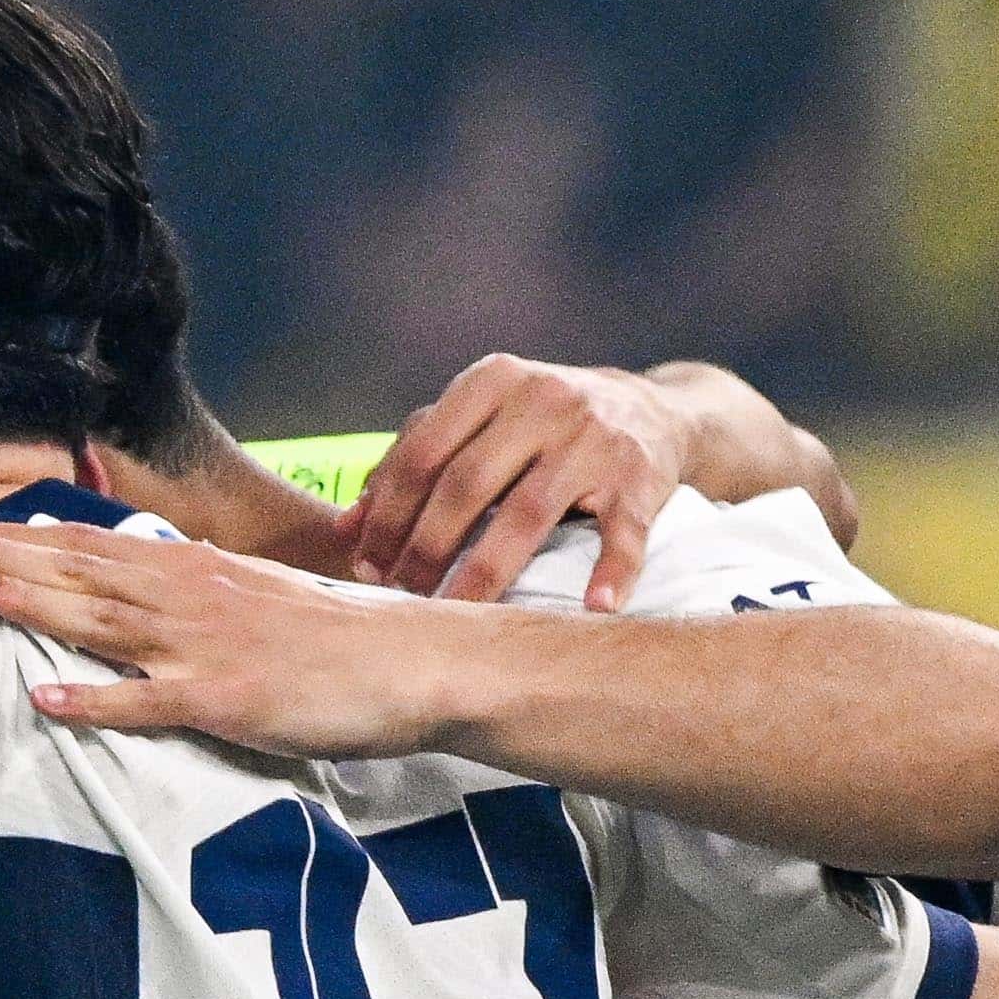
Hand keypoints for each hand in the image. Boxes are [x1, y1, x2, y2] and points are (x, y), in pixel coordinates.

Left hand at [0, 515, 485, 762]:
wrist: (416, 661)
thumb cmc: (338, 637)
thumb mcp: (258, 594)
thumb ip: (198, 586)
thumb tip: (149, 571)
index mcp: (197, 571)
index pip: (94, 545)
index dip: (25, 535)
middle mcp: (191, 597)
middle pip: (81, 571)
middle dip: (3, 555)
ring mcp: (205, 646)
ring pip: (101, 620)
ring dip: (32, 604)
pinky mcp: (226, 698)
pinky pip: (148, 701)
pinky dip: (95, 700)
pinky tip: (45, 697)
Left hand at [341, 355, 691, 611]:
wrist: (651, 409)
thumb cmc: (538, 423)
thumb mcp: (478, 419)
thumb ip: (412, 458)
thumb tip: (348, 525)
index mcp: (492, 380)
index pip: (422, 454)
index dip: (386, 517)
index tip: (365, 567)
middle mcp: (544, 401)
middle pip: (466, 486)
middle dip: (424, 550)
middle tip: (401, 596)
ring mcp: (595, 438)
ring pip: (527, 515)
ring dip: (485, 574)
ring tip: (455, 618)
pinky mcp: (640, 477)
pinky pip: (623, 531)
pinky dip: (612, 570)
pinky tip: (593, 607)